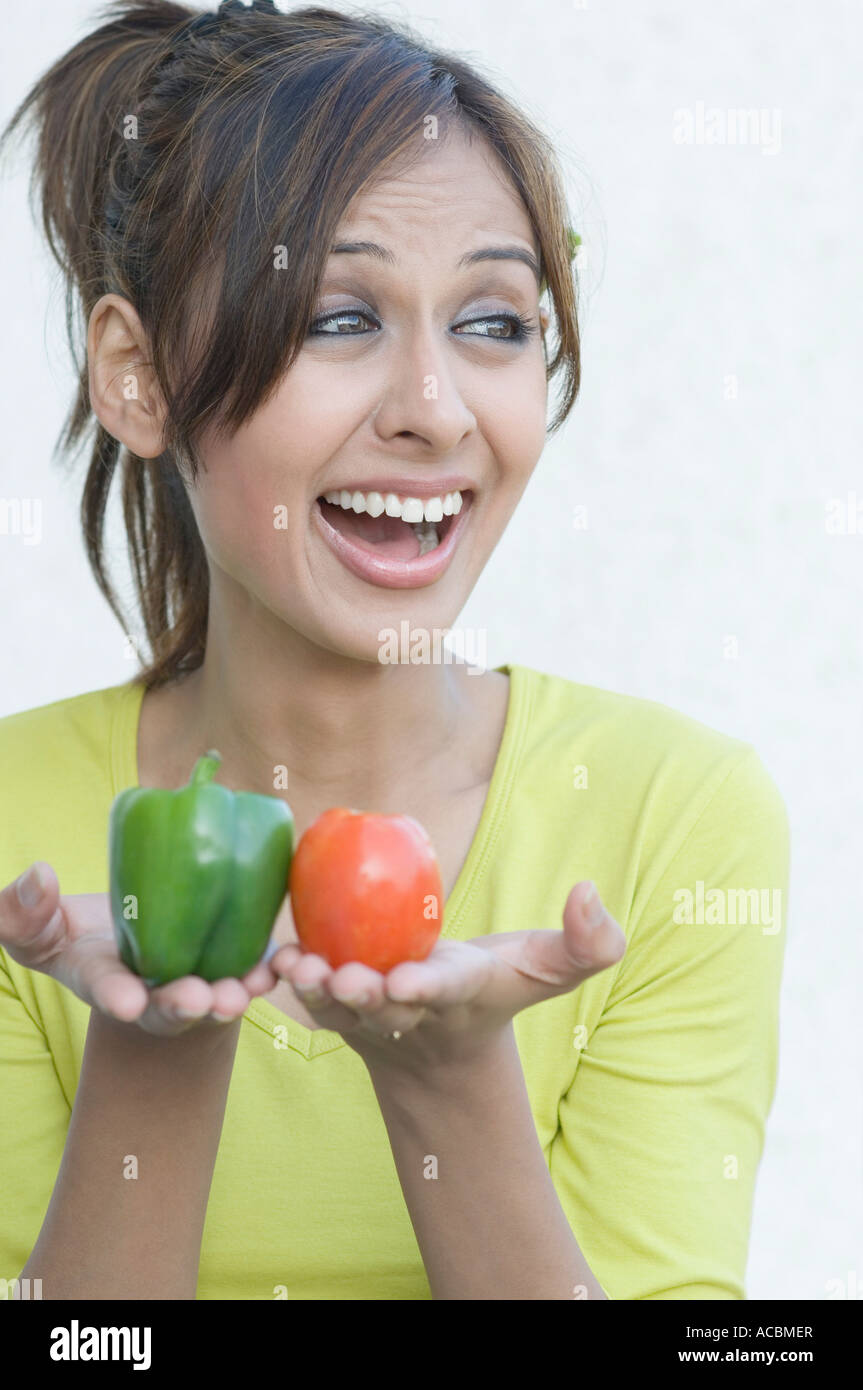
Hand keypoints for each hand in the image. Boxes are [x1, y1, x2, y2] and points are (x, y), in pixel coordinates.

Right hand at [1, 862, 280, 1036]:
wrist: (136, 929)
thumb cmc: (80, 932)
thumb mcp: (40, 926)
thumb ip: (24, 912)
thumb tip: (36, 875)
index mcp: (108, 983)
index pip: (109, 991)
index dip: (116, 996)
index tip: (125, 1001)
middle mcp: (156, 993)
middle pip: (171, 1007)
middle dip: (185, 1006)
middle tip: (200, 999)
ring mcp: (199, 980)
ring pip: (219, 996)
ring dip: (235, 995)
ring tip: (247, 990)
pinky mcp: (237, 959)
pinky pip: (257, 969)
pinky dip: (270, 968)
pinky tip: (282, 962)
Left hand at [269, 881, 625, 1075]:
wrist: (442, 1049)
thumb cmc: (498, 989)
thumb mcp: (550, 969)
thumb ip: (588, 942)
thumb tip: (589, 891)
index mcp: (461, 996)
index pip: (448, 990)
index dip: (429, 985)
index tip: (409, 981)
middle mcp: (411, 1012)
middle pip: (385, 1006)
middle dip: (366, 994)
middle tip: (346, 979)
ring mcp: (369, 1016)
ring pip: (338, 1009)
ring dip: (317, 992)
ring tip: (298, 967)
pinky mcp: (336, 1012)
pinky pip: (309, 1000)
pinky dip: (291, 983)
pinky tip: (277, 956)